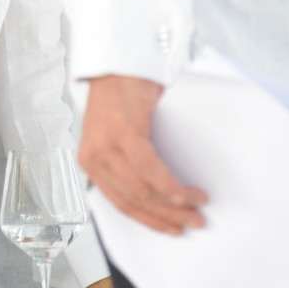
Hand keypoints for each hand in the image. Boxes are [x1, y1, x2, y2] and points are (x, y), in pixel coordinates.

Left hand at [78, 75, 205, 235]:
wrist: (119, 59)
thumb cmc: (122, 91)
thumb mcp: (118, 133)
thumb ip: (128, 161)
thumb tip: (157, 189)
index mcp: (91, 160)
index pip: (120, 202)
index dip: (148, 220)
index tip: (170, 228)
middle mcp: (94, 157)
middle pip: (133, 200)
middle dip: (167, 217)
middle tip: (192, 222)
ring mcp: (106, 147)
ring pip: (142, 190)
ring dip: (174, 205)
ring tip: (196, 209)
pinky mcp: (122, 135)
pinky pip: (149, 171)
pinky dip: (170, 187)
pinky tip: (186, 193)